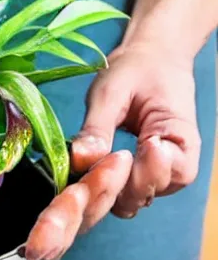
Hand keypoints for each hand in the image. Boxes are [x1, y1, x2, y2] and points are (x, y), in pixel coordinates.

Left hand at [25, 42, 200, 259]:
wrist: (150, 60)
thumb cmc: (135, 70)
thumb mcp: (111, 92)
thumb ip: (97, 127)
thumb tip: (79, 160)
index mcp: (180, 141)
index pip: (164, 173)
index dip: (136, 169)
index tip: (115, 151)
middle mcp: (176, 166)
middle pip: (144, 194)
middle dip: (112, 182)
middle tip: (85, 158)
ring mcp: (158, 175)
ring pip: (130, 199)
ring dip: (104, 187)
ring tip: (83, 161)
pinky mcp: (141, 174)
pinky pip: (122, 191)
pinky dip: (104, 184)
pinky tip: (86, 167)